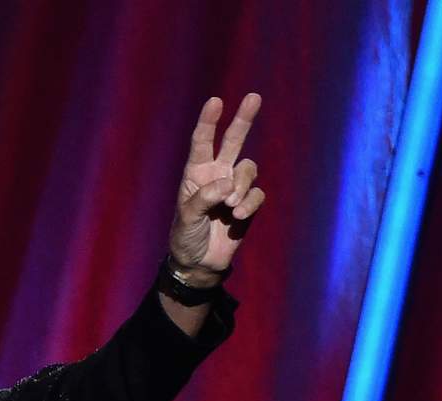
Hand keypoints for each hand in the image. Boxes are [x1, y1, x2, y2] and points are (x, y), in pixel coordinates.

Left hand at [169, 93, 264, 284]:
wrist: (199, 263)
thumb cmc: (186, 237)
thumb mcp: (187, 218)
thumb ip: (204, 199)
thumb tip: (228, 185)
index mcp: (195, 174)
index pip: (202, 142)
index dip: (208, 121)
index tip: (215, 101)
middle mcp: (216, 175)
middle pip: (233, 141)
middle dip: (243, 119)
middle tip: (254, 97)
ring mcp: (233, 188)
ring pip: (248, 169)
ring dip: (242, 186)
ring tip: (230, 208)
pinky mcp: (247, 204)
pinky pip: (256, 194)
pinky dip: (249, 204)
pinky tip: (237, 217)